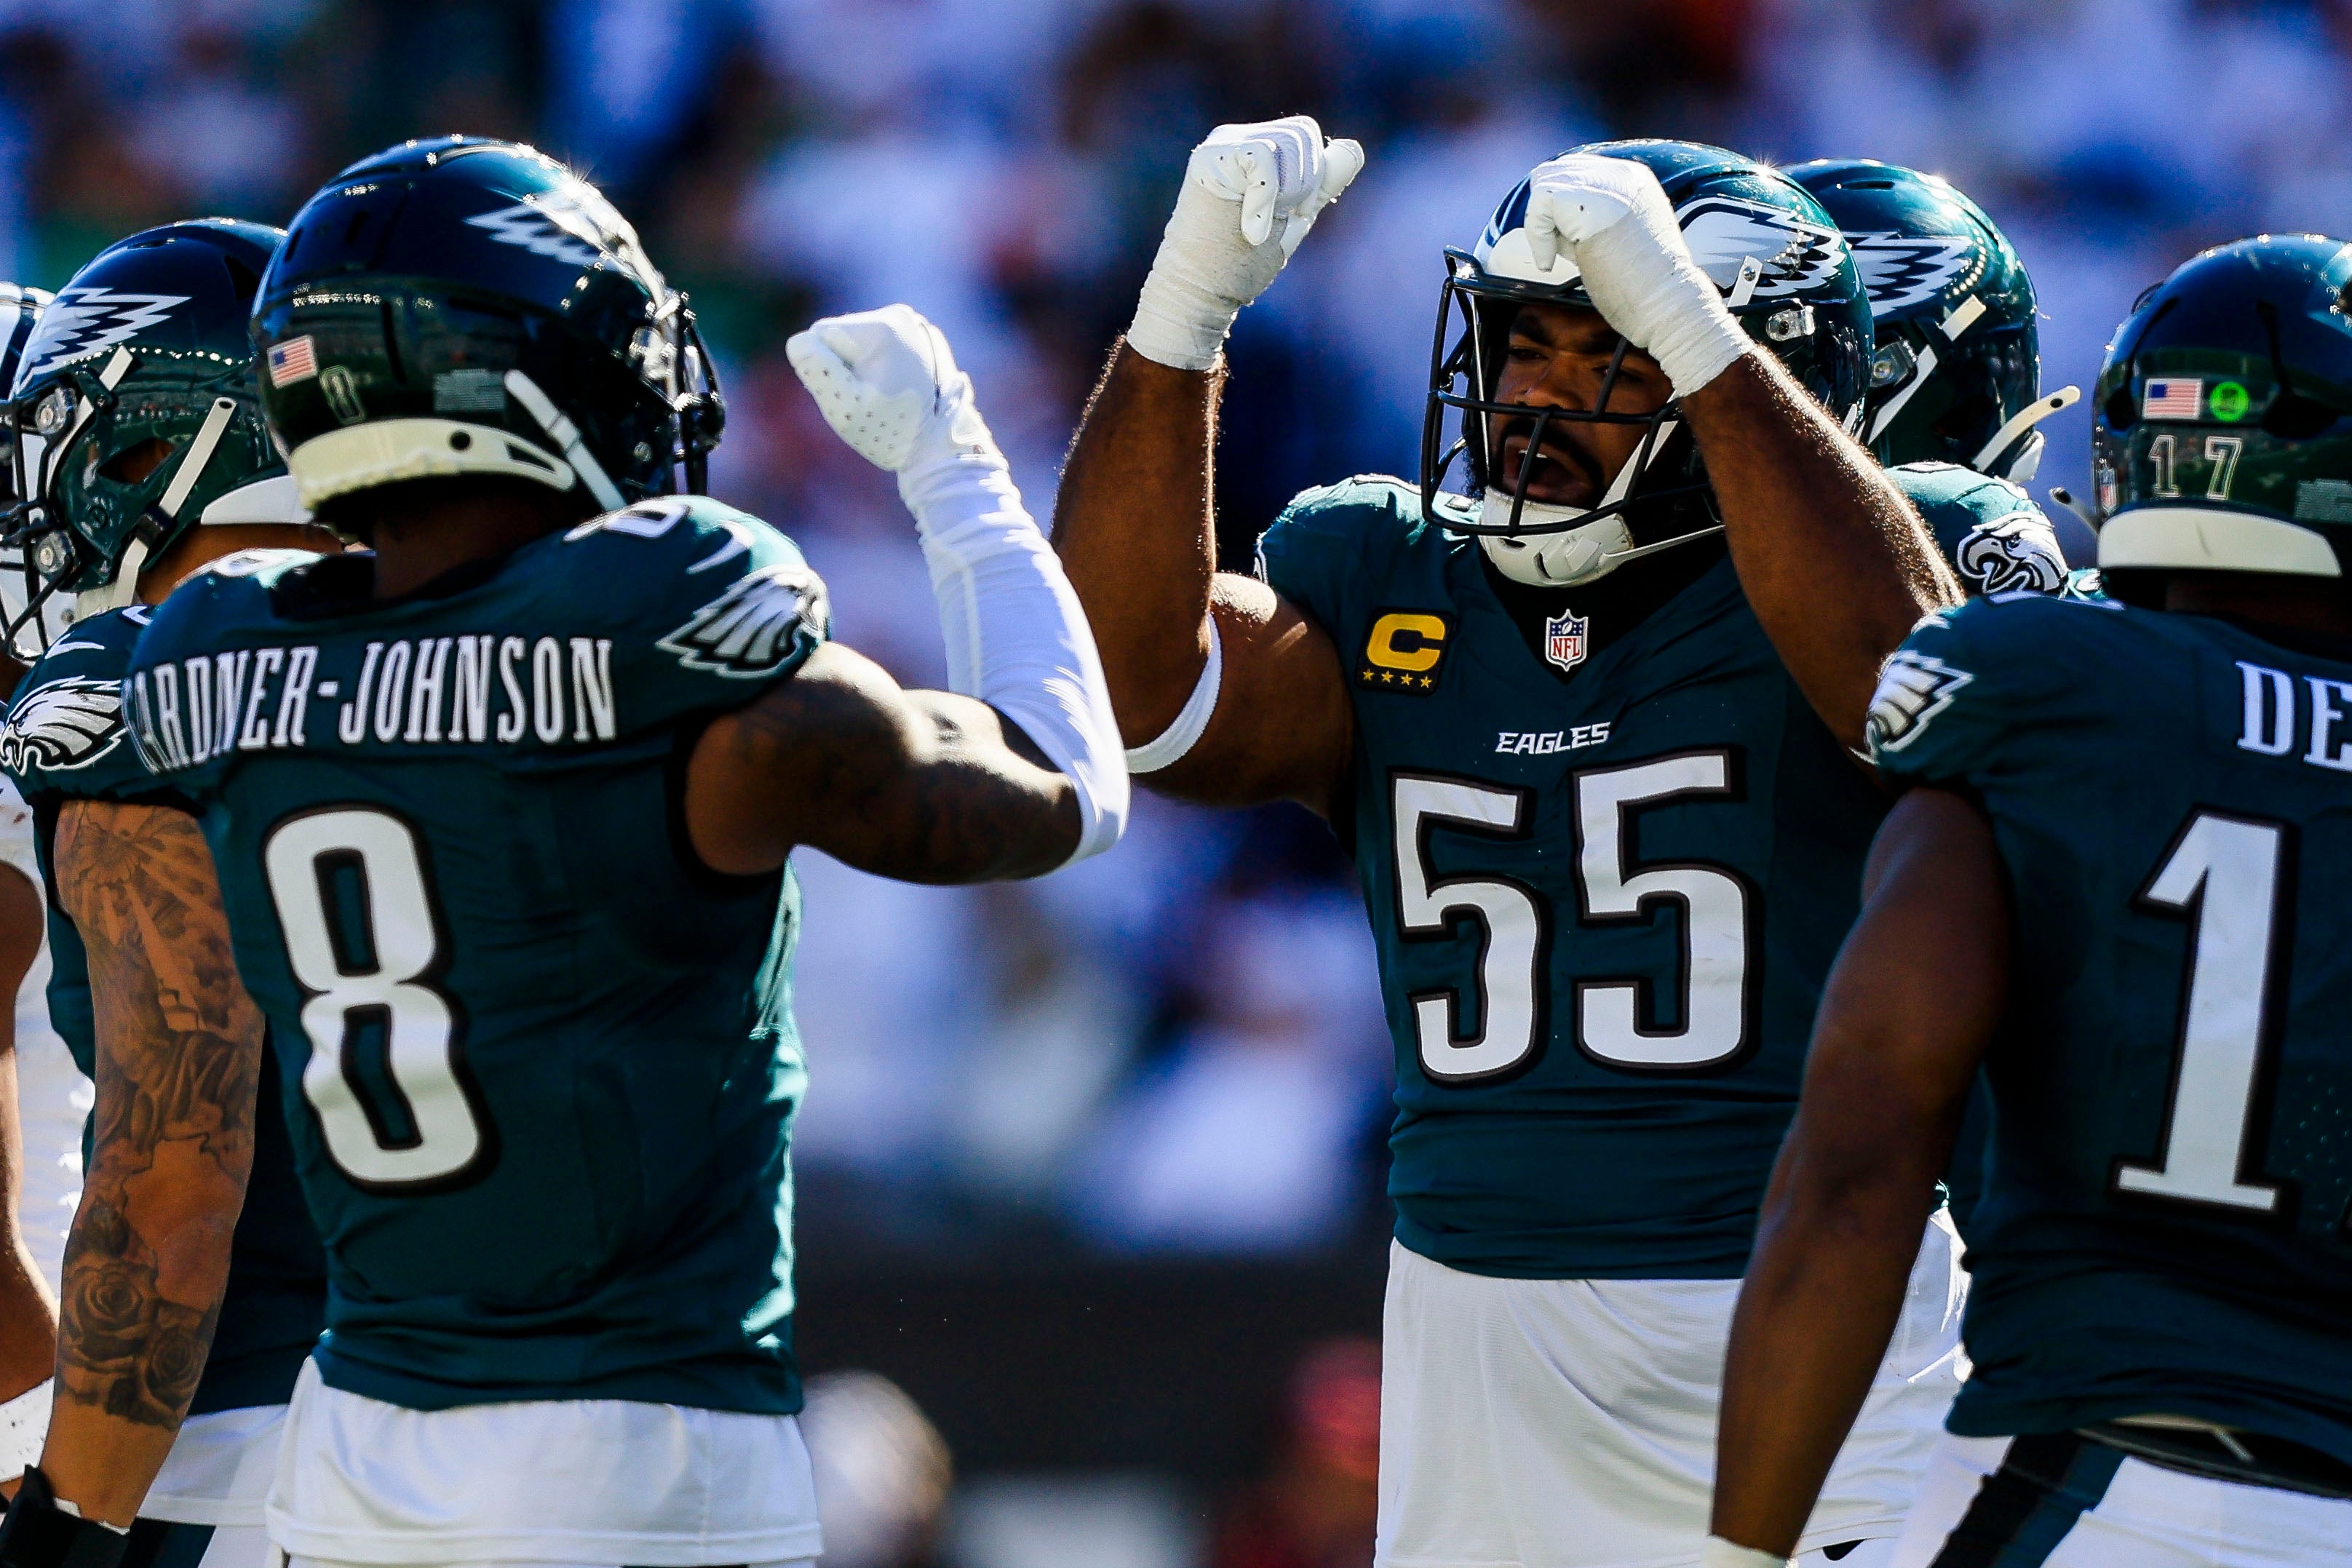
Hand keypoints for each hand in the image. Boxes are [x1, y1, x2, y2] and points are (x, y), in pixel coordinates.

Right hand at [785, 304, 992, 475]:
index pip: (819, 337)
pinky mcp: (913, 336)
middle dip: (841, 368)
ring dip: (857, 369)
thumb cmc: (891, 432)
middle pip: (837, 337)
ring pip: (854, 343)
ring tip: (883, 395)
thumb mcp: (846, 409)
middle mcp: (898, 315)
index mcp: (882, 327)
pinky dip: (875, 367)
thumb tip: (798, 343)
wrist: (939, 445)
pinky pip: (873, 347)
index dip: (824, 371)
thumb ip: (817, 372)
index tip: (852, 394)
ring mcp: (909, 324)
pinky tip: (893, 388)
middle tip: (868, 399)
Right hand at [1127, 116, 1365, 370]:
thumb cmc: (1240, 263)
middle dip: (1304, 184)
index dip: (1313, 175)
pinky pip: (1262, 155)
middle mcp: (1236, 138)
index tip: (1295, 215)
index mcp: (1256, 149)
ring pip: (1287, 142)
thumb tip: (1352, 149)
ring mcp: (1221, 145)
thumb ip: (1320, 186)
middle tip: (1277, 223)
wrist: (1200, 292)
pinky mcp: (1209, 158)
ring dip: (1287, 194)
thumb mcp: (1292, 219)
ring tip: (1259, 228)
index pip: (1304, 135)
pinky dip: (1266, 198)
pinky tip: (1252, 229)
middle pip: (1301, 132)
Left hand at [1519, 153, 1750, 395]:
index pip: (1578, 172)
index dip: (1560, 209)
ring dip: (1541, 222)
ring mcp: (1608, 182)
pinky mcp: (1589, 200)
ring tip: (1558, 256)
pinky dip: (1537, 235)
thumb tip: (1552, 222)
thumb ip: (1588, 223)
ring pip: (1545, 182)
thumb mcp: (1618, 241)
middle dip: (1548, 212)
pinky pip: (1539, 203)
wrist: (1667, 305)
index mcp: (1635, 180)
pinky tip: (1550, 262)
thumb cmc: (1644, 289)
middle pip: (1557, 171)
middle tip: (1557, 251)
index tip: (1569, 245)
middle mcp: (1623, 173)